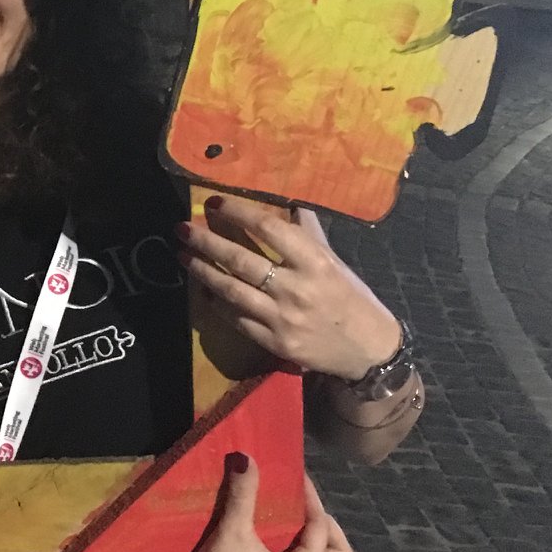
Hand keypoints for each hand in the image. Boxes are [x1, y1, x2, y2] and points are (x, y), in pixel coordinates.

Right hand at [173, 459, 350, 551]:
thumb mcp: (233, 531)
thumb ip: (243, 494)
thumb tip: (247, 457)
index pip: (322, 528)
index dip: (312, 499)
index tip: (298, 478)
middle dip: (329, 528)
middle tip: (307, 508)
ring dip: (314, 544)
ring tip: (292, 524)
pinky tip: (274, 546)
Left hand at [177, 195, 401, 380]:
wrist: (368, 351)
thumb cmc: (351, 298)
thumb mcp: (334, 261)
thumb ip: (307, 233)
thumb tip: (288, 201)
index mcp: (315, 262)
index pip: (269, 229)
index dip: (238, 213)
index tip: (213, 203)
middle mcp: (296, 289)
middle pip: (240, 260)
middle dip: (206, 242)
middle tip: (182, 228)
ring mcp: (282, 318)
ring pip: (231, 290)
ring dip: (202, 270)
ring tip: (183, 255)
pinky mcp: (274, 342)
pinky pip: (235, 318)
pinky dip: (216, 302)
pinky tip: (203, 289)